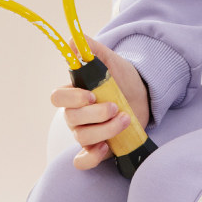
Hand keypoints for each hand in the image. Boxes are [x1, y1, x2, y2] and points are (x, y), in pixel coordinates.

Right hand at [50, 37, 150, 170]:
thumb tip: (74, 41)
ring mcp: (86, 131)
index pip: (57, 98)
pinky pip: (83, 160)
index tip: (91, 95)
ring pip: (82, 137)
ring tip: (125, 119)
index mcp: (75, 93)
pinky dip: (91, 157)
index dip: (71, 98)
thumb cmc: (123, 77)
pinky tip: (106, 147)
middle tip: (116, 106)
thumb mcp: (111, 61)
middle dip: (96, 115)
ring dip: (105, 130)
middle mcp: (76, 114)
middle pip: (72, 119)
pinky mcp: (98, 147)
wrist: (144, 94)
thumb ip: (93, 51)